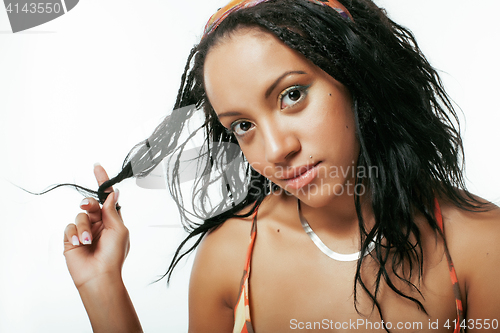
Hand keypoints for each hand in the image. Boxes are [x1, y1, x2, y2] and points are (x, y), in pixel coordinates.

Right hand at [63, 164, 129, 288]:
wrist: (99, 276)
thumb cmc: (114, 255)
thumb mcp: (118, 229)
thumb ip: (112, 211)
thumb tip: (114, 192)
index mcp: (112, 220)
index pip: (106, 197)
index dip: (102, 182)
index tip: (97, 167)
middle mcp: (98, 223)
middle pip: (90, 204)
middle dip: (89, 204)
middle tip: (88, 207)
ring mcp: (84, 231)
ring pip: (79, 216)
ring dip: (84, 227)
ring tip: (88, 241)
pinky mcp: (71, 239)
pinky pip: (69, 227)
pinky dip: (75, 234)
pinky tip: (80, 244)